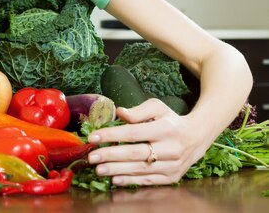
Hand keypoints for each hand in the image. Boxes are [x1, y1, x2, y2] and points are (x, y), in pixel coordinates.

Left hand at [86, 98, 209, 185]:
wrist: (196, 138)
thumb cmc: (170, 120)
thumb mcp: (158, 108)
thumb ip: (138, 110)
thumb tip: (120, 112)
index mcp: (166, 129)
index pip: (133, 133)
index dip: (112, 135)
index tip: (93, 137)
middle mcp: (170, 148)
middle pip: (135, 153)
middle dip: (110, 155)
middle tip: (92, 156)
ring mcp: (172, 165)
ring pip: (140, 169)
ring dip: (116, 170)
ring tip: (98, 169)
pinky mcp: (172, 178)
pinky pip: (148, 180)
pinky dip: (130, 180)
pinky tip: (114, 179)